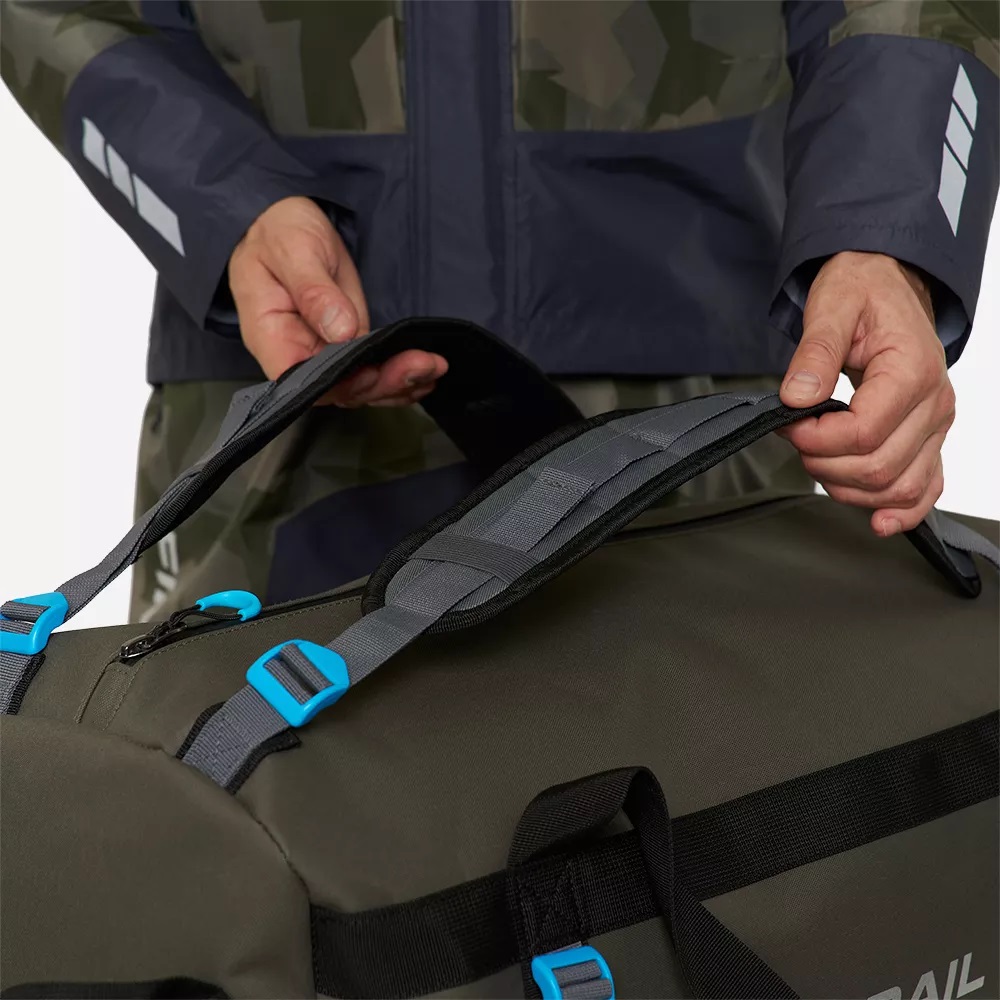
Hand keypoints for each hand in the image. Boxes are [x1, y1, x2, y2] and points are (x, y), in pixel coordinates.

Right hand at [228, 196, 445, 405]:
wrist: (287, 221)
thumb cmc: (277, 233)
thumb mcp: (293, 252)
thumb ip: (314, 292)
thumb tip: (340, 331)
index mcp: (272, 338)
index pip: (303, 381)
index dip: (341, 385)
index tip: (374, 371)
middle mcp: (299, 355)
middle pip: (340, 389)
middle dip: (384, 382)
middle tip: (421, 365)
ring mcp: (326, 353)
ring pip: (363, 385)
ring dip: (400, 382)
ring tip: (433, 366)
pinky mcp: (349, 345)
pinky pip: (372, 370)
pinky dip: (401, 375)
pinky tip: (427, 371)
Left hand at [778, 251, 954, 536]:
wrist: (887, 285)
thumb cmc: (862, 292)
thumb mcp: (831, 305)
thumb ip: (814, 352)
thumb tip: (797, 396)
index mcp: (913, 371)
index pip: (865, 433)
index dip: (817, 440)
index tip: (789, 424)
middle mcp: (934, 404)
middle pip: (880, 468)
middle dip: (825, 464)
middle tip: (797, 438)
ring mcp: (936, 426)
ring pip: (899, 488)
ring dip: (849, 488)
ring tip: (818, 459)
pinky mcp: (929, 439)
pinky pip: (926, 488)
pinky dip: (902, 511)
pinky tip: (878, 521)